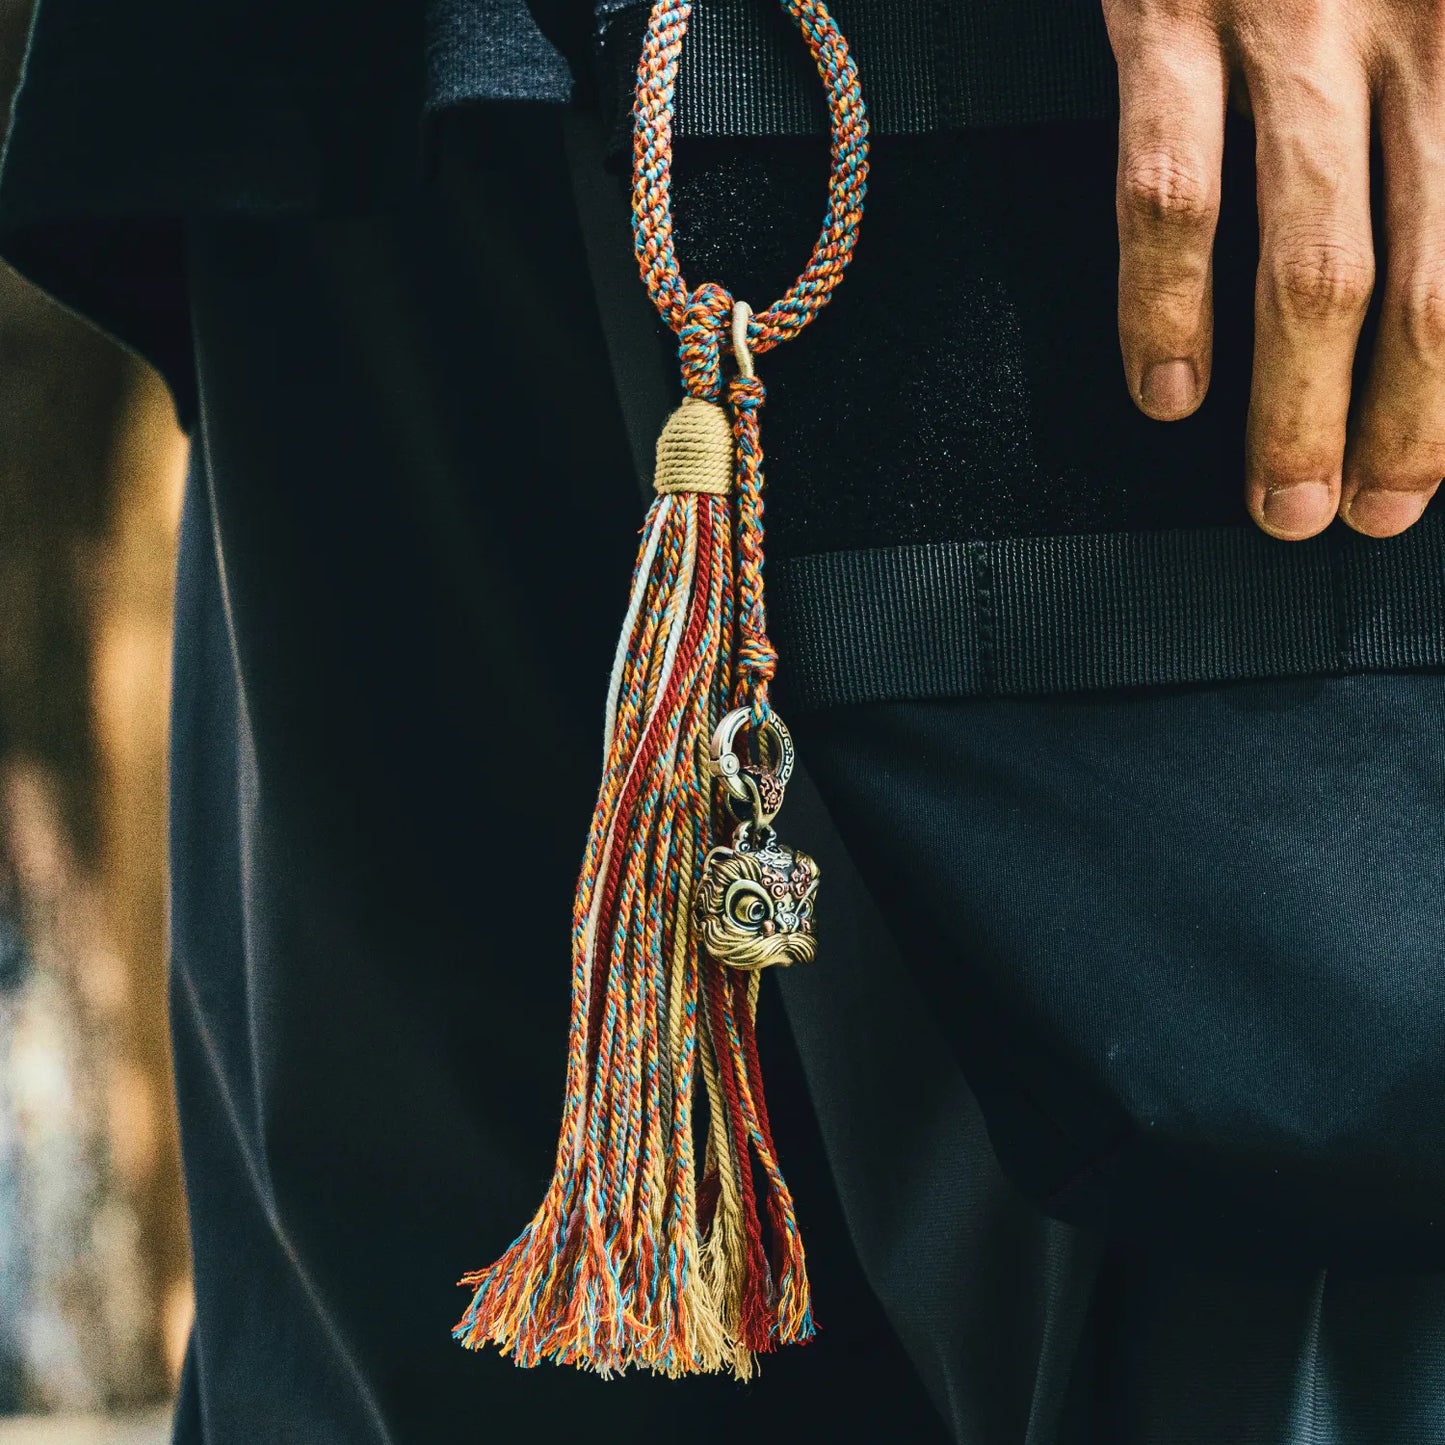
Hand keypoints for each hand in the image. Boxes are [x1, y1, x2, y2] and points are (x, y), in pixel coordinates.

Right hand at [1103, 0, 1444, 539]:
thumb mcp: (1442, 10)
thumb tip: (1435, 242)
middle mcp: (1427, 26)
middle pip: (1440, 277)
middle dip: (1416, 421)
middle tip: (1385, 506)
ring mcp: (1293, 23)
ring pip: (1312, 265)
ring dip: (1297, 410)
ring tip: (1288, 503)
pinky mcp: (1171, 14)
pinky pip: (1167, 194)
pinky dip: (1164, 312)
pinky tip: (1167, 391)